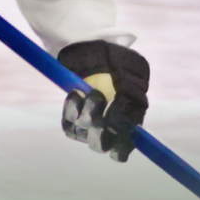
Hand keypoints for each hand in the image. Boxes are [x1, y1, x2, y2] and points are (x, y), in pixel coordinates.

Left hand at [57, 41, 150, 162]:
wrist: (95, 51)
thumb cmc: (117, 62)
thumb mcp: (132, 75)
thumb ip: (130, 99)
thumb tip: (123, 122)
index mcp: (129, 120)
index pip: (123, 148)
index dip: (120, 146)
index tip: (115, 131)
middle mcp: (108, 127)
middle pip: (100, 145)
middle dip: (98, 129)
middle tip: (99, 106)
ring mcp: (88, 124)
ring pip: (83, 132)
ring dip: (85, 112)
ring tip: (90, 91)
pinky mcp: (72, 119)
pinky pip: (68, 124)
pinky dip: (70, 109)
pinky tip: (76, 93)